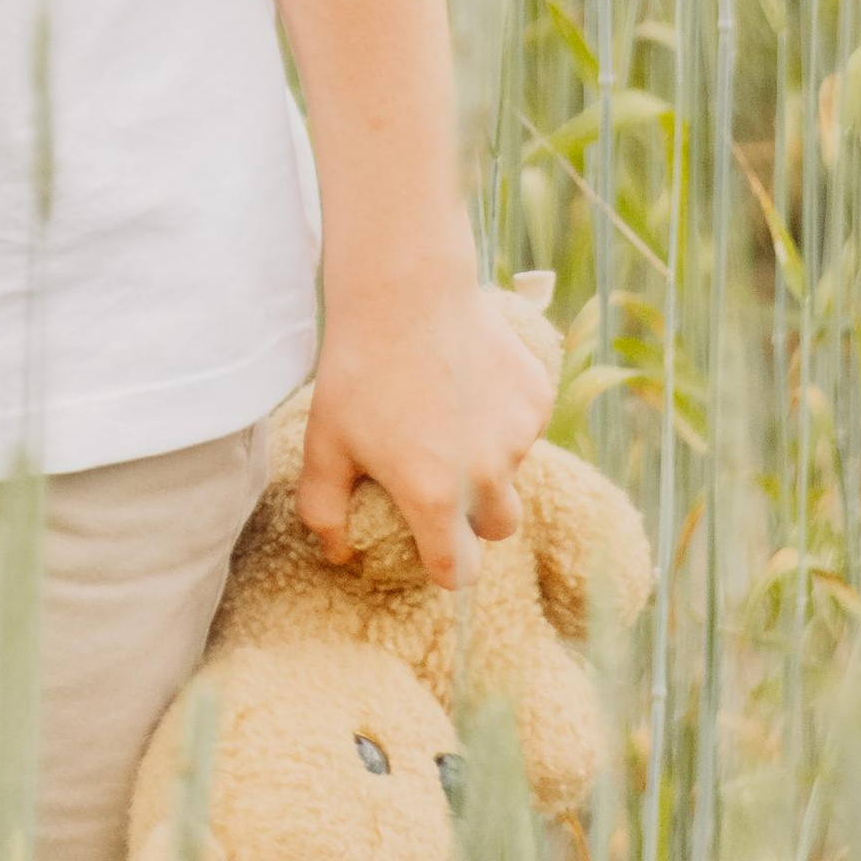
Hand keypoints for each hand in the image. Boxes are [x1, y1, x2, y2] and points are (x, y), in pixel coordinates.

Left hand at [296, 263, 562, 589]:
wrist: (404, 287)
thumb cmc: (358, 367)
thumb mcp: (324, 441)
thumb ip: (324, 509)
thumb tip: (338, 554)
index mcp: (434, 497)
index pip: (457, 572)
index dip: (443, 563)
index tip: (429, 542)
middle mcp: (486, 476)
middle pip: (497, 528)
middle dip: (475, 516)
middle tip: (440, 473)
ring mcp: (518, 436)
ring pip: (512, 472)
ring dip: (489, 459)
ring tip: (447, 412)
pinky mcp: (537, 397)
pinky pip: (526, 427)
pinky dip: (504, 416)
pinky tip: (468, 380)